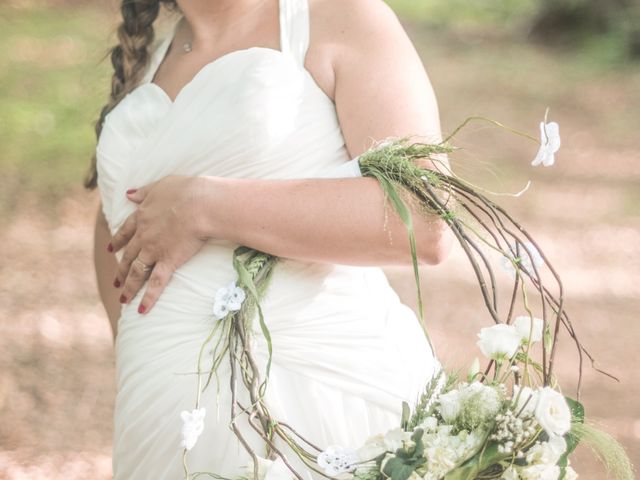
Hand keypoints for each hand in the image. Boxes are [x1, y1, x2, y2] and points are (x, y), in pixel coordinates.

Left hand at [108, 175, 212, 313]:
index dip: (118, 241)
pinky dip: (148, 298)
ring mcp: (154, 250)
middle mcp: (144, 236)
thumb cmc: (185, 191)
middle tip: (115, 280)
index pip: (126, 231)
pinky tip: (141, 310)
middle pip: (128, 255)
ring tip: (123, 298)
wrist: (199, 204)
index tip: (111, 248)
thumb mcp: (161, 185)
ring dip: (129, 286)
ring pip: (137, 272)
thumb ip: (144, 192)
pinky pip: (156, 283)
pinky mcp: (168, 261)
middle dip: (120, 269)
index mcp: (142, 217)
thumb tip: (128, 194)